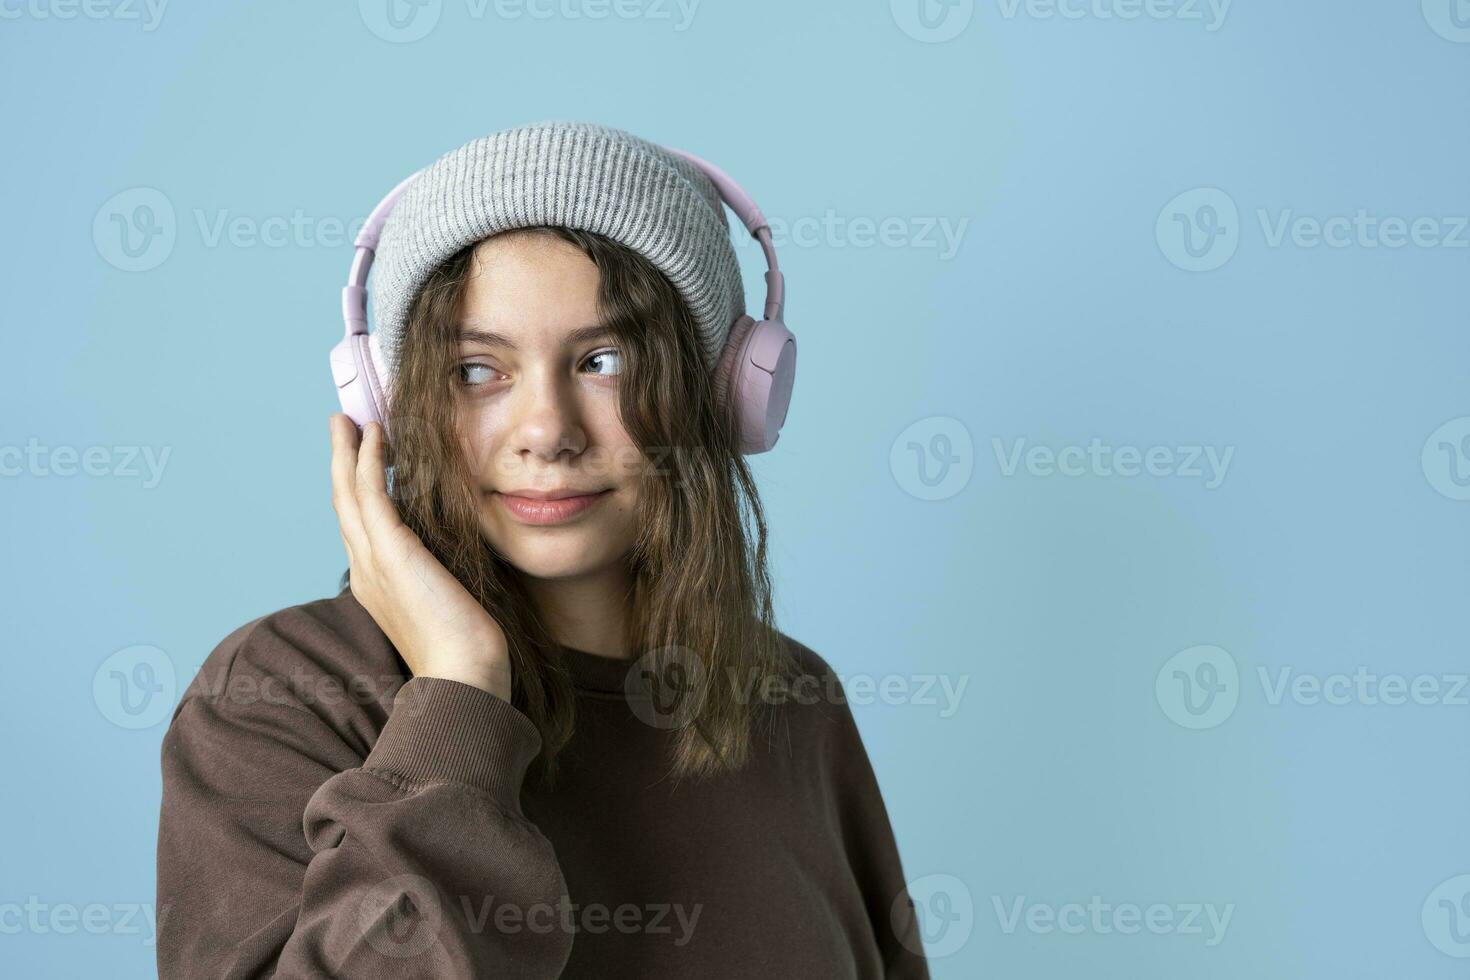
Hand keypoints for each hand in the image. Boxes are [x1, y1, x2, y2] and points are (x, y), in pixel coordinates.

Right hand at [328, 413, 511, 701]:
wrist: (463, 677)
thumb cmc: (465, 650)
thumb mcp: (448, 601)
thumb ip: (441, 575)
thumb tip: (455, 555)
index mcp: (377, 584)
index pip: (359, 525)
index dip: (355, 488)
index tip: (360, 458)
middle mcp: (367, 569)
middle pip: (343, 503)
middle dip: (341, 462)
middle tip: (341, 426)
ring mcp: (373, 561)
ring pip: (349, 493)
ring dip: (348, 452)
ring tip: (349, 421)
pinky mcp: (390, 552)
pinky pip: (371, 494)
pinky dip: (369, 461)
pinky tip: (376, 437)